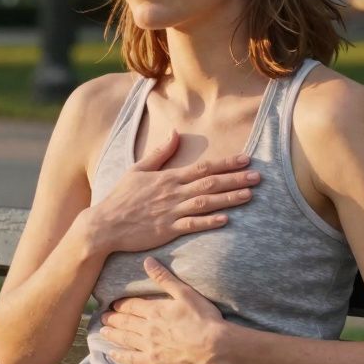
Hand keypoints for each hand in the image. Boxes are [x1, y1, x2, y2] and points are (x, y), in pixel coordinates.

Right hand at [85, 130, 259, 254]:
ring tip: (250, 195)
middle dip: (235, 179)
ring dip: (228, 198)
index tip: (246, 159)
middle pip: (210, 183)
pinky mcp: (167, 230)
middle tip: (258, 176)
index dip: (226, 163)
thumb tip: (176, 133)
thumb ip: (160, 153)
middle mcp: (173, 193)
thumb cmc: (121, 197)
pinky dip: (209, 222)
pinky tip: (226, 220)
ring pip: (205, 203)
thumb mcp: (137, 169)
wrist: (104, 224)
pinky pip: (192, 225)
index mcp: (168, 177)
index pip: (203, 167)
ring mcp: (171, 212)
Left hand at [100, 257, 224, 363]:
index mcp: (154, 311)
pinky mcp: (155, 363)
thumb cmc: (203, 318)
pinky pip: (133, 359)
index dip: (120, 304)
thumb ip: (164, 278)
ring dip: (112, 334)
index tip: (112, 303)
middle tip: (102, 317)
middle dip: (113, 318)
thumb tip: (147, 261)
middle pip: (125, 322)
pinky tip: (112, 354)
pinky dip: (121, 356)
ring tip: (103, 331)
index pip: (131, 306)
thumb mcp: (185, 293)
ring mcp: (150, 347)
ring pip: (125, 339)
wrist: (215, 346)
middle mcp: (148, 329)